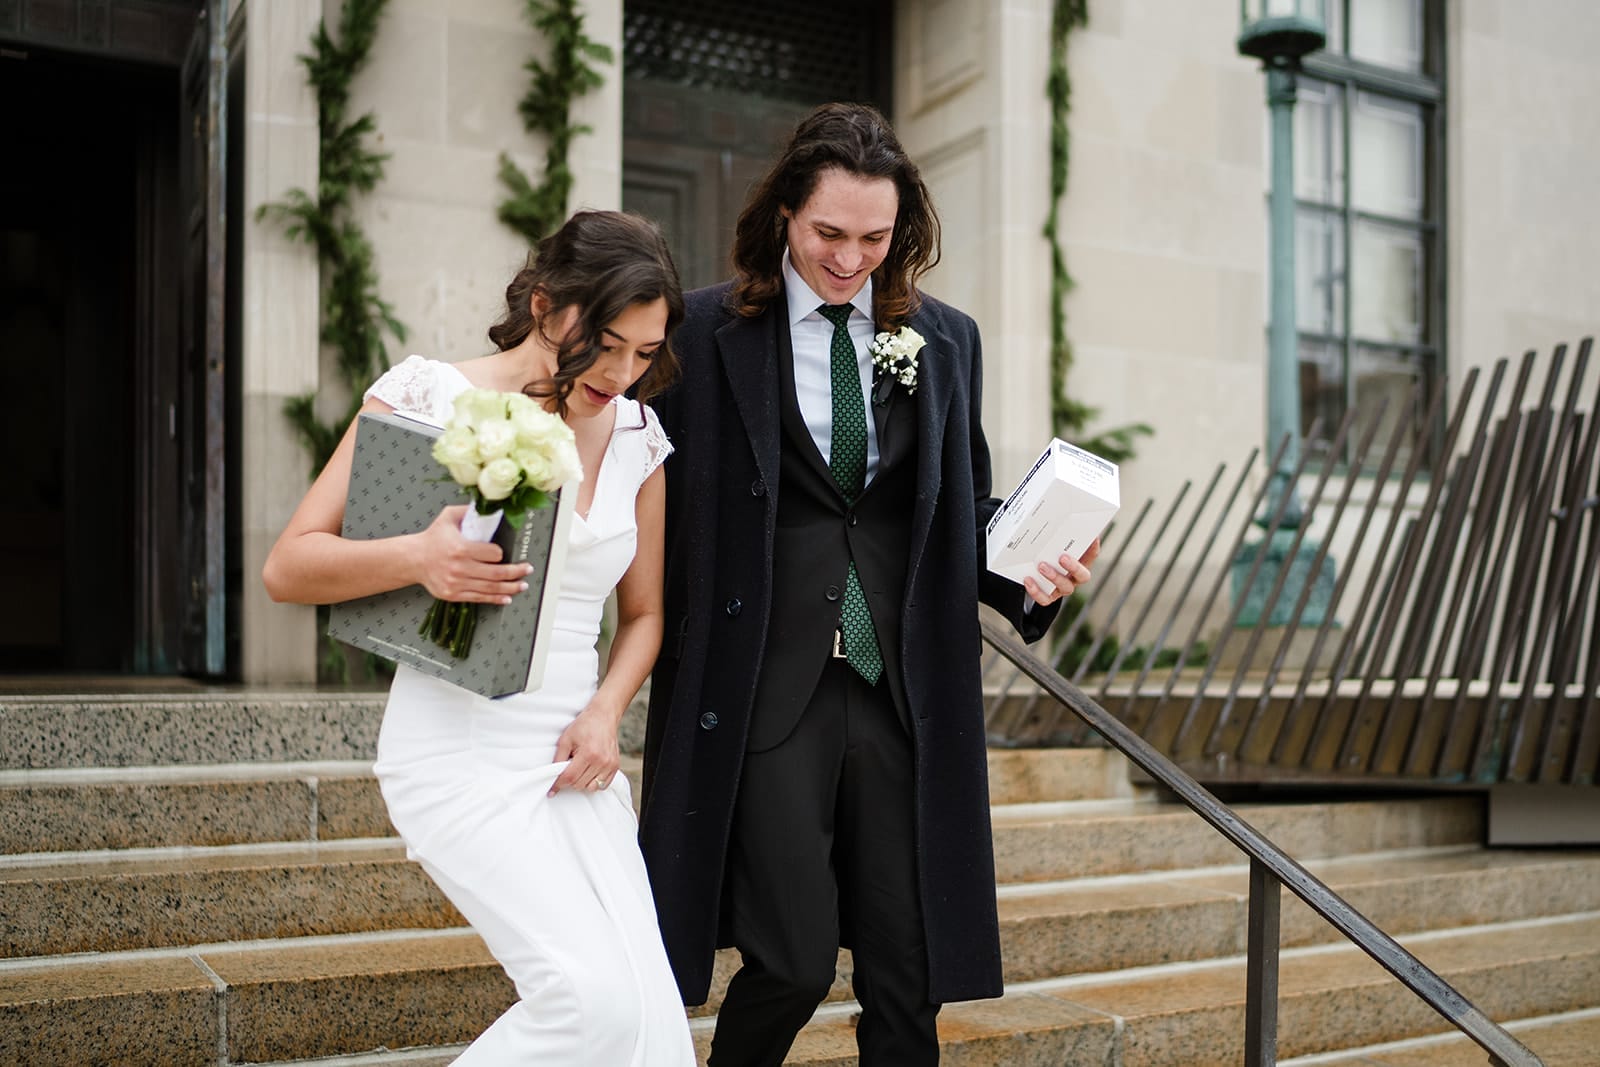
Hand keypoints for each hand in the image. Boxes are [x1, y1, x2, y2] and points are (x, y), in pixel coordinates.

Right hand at [413, 505, 532, 604]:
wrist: (413, 559)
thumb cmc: (433, 537)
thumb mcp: (449, 517)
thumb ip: (469, 511)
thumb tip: (489, 507)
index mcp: (461, 549)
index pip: (493, 554)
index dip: (500, 553)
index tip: (502, 553)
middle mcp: (460, 568)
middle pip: (496, 573)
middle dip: (516, 572)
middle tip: (527, 569)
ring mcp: (457, 583)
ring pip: (490, 588)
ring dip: (510, 587)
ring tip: (522, 585)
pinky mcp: (453, 594)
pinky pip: (479, 598)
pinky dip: (495, 598)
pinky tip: (507, 597)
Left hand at [548, 701, 621, 795]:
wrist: (603, 716)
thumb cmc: (584, 726)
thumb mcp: (566, 739)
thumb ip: (558, 759)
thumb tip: (552, 776)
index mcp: (588, 753)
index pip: (570, 777)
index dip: (558, 785)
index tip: (552, 790)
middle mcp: (601, 761)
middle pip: (579, 784)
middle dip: (570, 780)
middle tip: (568, 768)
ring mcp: (610, 765)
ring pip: (591, 788)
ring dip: (582, 783)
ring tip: (580, 770)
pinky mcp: (615, 766)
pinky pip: (603, 786)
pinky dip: (594, 783)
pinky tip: (589, 773)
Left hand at [1022, 538, 1099, 606]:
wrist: (1032, 571)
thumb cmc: (1048, 553)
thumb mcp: (1055, 543)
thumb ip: (1060, 533)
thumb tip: (1060, 511)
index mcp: (1080, 562)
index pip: (1092, 555)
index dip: (1093, 547)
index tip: (1092, 538)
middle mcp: (1074, 577)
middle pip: (1083, 575)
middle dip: (1073, 567)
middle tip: (1062, 557)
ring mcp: (1062, 588)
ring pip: (1064, 587)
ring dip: (1053, 577)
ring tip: (1041, 565)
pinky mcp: (1049, 596)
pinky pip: (1045, 599)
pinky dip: (1036, 591)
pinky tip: (1028, 579)